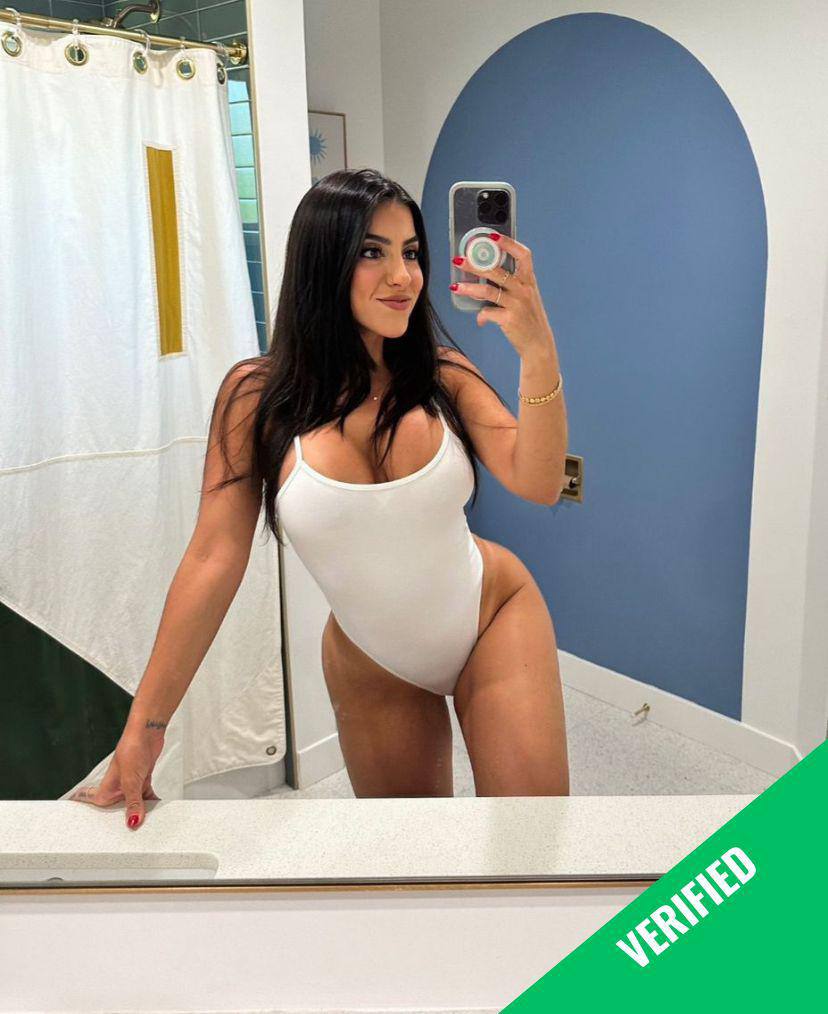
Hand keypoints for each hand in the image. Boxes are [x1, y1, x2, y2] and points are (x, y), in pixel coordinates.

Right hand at [69, 729, 163, 829]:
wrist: (148, 732)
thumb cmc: (131, 748)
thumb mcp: (131, 781)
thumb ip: (133, 803)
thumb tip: (133, 822)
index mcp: (106, 789)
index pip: (90, 804)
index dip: (86, 815)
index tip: (82, 832)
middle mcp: (116, 788)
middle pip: (115, 810)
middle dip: (120, 820)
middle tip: (125, 836)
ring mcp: (130, 784)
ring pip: (132, 804)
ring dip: (139, 812)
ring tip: (146, 826)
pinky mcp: (142, 780)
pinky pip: (145, 797)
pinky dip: (151, 803)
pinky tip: (157, 810)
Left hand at [451, 233, 555, 357]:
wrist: (538, 343)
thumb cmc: (529, 318)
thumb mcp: (527, 297)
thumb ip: (512, 284)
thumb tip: (486, 275)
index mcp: (529, 280)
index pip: (523, 254)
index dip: (508, 243)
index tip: (492, 236)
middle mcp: (524, 289)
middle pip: (497, 270)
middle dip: (475, 264)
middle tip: (459, 260)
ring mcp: (517, 304)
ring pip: (488, 291)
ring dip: (469, 288)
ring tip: (455, 286)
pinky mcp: (509, 319)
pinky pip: (487, 313)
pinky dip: (481, 316)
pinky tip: (479, 320)